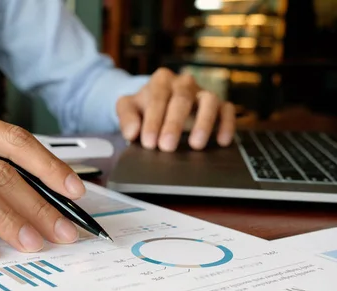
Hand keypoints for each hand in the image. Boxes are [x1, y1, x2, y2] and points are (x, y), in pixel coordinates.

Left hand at [116, 68, 235, 151]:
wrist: (157, 105)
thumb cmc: (143, 108)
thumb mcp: (128, 108)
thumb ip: (126, 117)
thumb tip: (132, 132)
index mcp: (161, 80)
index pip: (158, 97)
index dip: (154, 120)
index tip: (149, 143)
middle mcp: (184, 83)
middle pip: (182, 99)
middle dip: (174, 124)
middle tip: (167, 147)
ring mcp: (203, 93)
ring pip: (210, 100)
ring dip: (204, 122)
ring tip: (195, 145)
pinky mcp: (218, 105)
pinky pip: (227, 110)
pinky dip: (227, 124)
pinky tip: (222, 141)